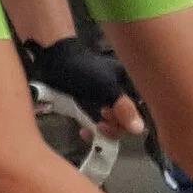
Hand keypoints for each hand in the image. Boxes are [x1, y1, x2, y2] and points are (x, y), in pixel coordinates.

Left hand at [22, 35, 141, 136]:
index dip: (126, 122)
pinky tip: (83, 131)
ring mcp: (103, 101)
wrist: (54, 61)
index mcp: (128, 85)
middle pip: (123, 121)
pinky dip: (91, 130)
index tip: (108, 117)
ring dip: (100, 130)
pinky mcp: (89, 107)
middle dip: (111, 126)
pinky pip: (96, 124)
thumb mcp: (106, 87)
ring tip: (88, 128)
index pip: (137, 112)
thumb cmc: (82, 69)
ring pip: (109, 125)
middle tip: (99, 122)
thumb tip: (138, 129)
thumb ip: (123, 107)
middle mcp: (118, 94)